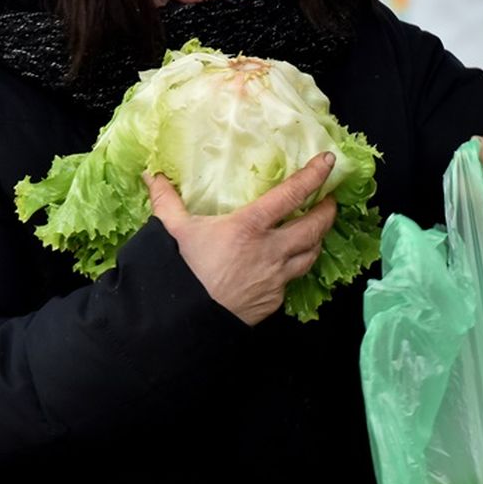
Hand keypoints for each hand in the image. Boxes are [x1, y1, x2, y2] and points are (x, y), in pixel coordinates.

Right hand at [147, 153, 337, 325]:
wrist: (182, 322)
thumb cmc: (180, 271)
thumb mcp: (171, 230)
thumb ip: (167, 199)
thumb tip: (152, 174)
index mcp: (250, 227)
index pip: (292, 195)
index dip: (314, 176)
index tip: (329, 162)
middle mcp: (271, 251)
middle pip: (315, 228)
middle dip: (327, 212)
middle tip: (330, 200)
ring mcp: (276, 279)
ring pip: (310, 256)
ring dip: (316, 241)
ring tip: (315, 231)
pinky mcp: (273, 302)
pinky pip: (290, 282)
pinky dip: (292, 270)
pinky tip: (283, 266)